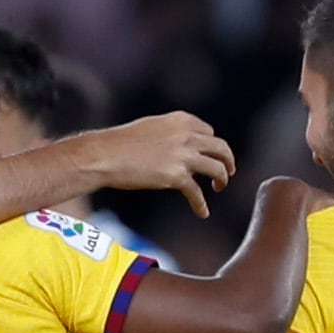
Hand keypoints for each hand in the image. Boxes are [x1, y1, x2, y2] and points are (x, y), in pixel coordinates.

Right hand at [82, 113, 234, 218]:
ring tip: (219, 188)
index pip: (208, 131)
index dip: (212, 145)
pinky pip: (197, 192)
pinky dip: (201, 204)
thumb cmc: (120, 143)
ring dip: (222, 179)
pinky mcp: (177, 176)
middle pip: (221, 147)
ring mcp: (184, 155)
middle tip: (228, 171)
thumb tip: (178, 148)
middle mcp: (187, 135)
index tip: (211, 154)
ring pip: (217, 168)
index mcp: (181, 120)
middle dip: (227, 160)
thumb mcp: (151, 128)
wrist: (105, 155)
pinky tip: (203, 212)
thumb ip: (170, 134)